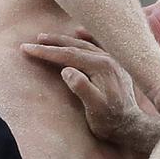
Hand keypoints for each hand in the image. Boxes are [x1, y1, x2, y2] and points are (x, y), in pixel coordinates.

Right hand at [22, 34, 146, 144]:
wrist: (131, 126)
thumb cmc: (110, 121)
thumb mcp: (94, 109)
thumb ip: (82, 88)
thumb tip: (66, 70)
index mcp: (101, 67)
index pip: (67, 55)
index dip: (46, 52)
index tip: (27, 48)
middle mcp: (108, 59)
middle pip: (74, 46)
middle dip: (52, 43)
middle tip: (33, 41)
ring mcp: (112, 60)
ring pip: (84, 44)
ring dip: (65, 40)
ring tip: (47, 38)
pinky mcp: (114, 65)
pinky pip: (98, 45)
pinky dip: (87, 37)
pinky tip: (79, 32)